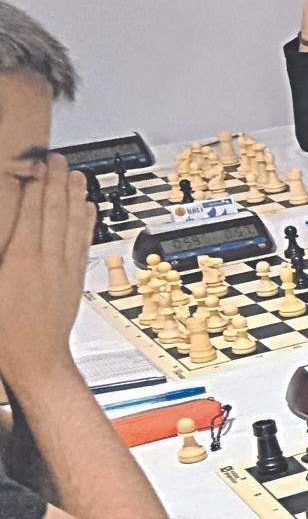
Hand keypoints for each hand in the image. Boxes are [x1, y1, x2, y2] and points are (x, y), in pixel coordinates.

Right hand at [0, 155, 90, 387]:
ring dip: (75, 197)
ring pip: (73, 224)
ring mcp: (64, 269)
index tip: (39, 166)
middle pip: (55, 212)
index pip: (33, 212)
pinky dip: (86, 223)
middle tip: (59, 159)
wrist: (35, 359)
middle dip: (57, 182)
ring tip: (77, 175)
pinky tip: (88, 210)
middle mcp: (48, 260)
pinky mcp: (74, 280)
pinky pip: (83, 243)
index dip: (37, 186)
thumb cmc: (4, 331)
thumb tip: (2, 229)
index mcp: (21, 259)